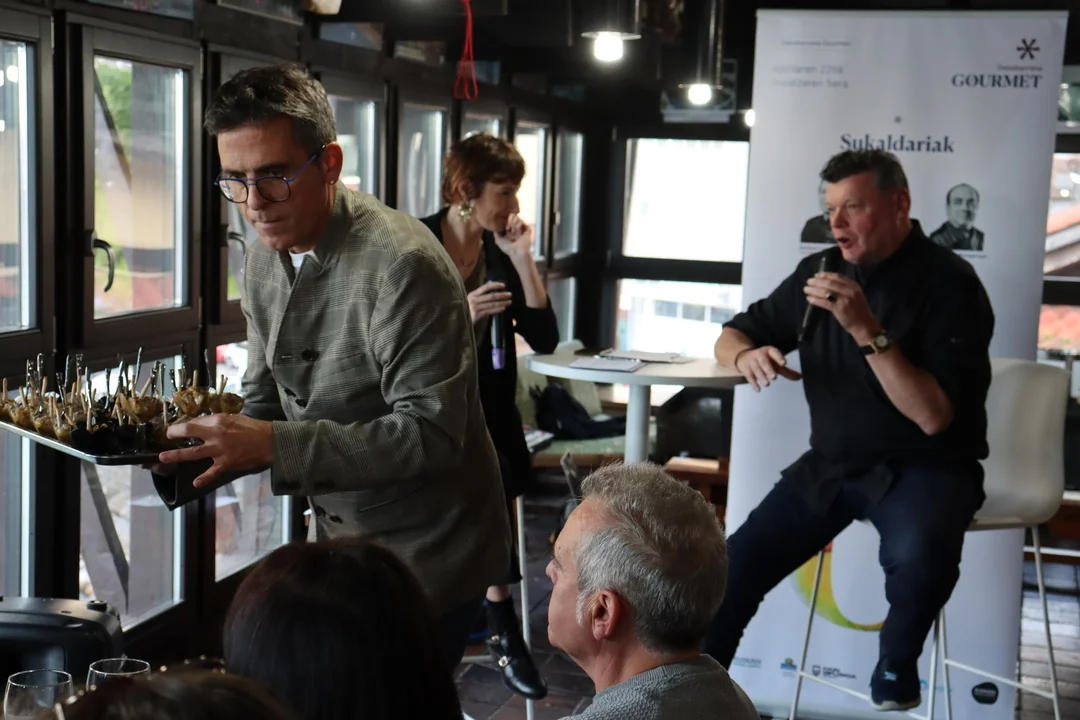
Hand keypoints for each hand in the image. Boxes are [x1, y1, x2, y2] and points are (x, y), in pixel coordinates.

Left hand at [157, 414, 272, 487]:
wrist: (271, 442)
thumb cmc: (255, 428)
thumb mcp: (237, 418)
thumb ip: (220, 421)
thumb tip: (205, 424)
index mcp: (219, 421)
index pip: (196, 421)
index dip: (185, 425)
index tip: (179, 428)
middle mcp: (216, 434)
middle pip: (190, 432)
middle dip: (175, 433)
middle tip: (168, 436)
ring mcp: (220, 450)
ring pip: (193, 453)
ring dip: (177, 455)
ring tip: (163, 457)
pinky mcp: (226, 463)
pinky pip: (211, 472)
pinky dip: (203, 478)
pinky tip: (195, 483)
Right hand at [467, 281, 511, 322]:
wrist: (457, 319)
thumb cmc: (465, 308)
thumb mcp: (471, 299)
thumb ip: (480, 294)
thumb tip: (491, 285)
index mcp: (473, 294)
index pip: (486, 287)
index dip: (496, 285)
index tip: (503, 285)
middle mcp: (474, 299)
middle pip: (491, 296)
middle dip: (502, 295)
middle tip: (510, 294)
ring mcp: (475, 307)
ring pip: (492, 304)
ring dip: (502, 302)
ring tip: (509, 302)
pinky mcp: (477, 315)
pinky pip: (489, 311)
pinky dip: (497, 310)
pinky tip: (503, 308)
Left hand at [494, 215, 534, 259]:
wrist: (517, 252)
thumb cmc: (508, 248)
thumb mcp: (498, 241)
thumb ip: (496, 233)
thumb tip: (494, 227)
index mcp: (509, 232)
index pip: (507, 221)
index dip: (505, 221)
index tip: (503, 226)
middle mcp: (515, 230)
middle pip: (513, 218)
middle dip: (509, 220)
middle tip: (508, 227)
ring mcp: (521, 230)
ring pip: (518, 219)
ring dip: (514, 221)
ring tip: (512, 227)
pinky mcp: (527, 230)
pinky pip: (524, 222)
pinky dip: (520, 223)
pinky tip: (517, 228)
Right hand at [734, 346, 801, 391]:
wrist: (744, 357)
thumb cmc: (763, 360)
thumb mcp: (775, 363)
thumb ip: (787, 371)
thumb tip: (800, 377)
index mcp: (769, 351)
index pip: (774, 353)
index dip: (779, 357)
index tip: (784, 363)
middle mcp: (760, 355)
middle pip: (764, 362)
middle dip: (769, 369)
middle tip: (774, 376)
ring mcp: (752, 362)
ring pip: (756, 369)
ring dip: (761, 377)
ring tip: (767, 384)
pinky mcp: (745, 369)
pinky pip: (749, 376)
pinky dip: (753, 383)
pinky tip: (758, 388)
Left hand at [804, 272, 880, 343]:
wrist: (865, 325)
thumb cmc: (858, 310)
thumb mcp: (855, 295)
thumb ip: (844, 288)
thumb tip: (827, 283)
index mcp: (854, 286)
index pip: (838, 277)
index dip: (826, 275)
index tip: (817, 275)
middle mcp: (849, 291)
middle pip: (829, 283)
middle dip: (817, 281)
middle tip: (808, 281)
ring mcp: (844, 300)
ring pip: (825, 291)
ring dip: (814, 290)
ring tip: (806, 289)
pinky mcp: (839, 309)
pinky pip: (824, 302)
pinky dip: (815, 300)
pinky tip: (809, 299)